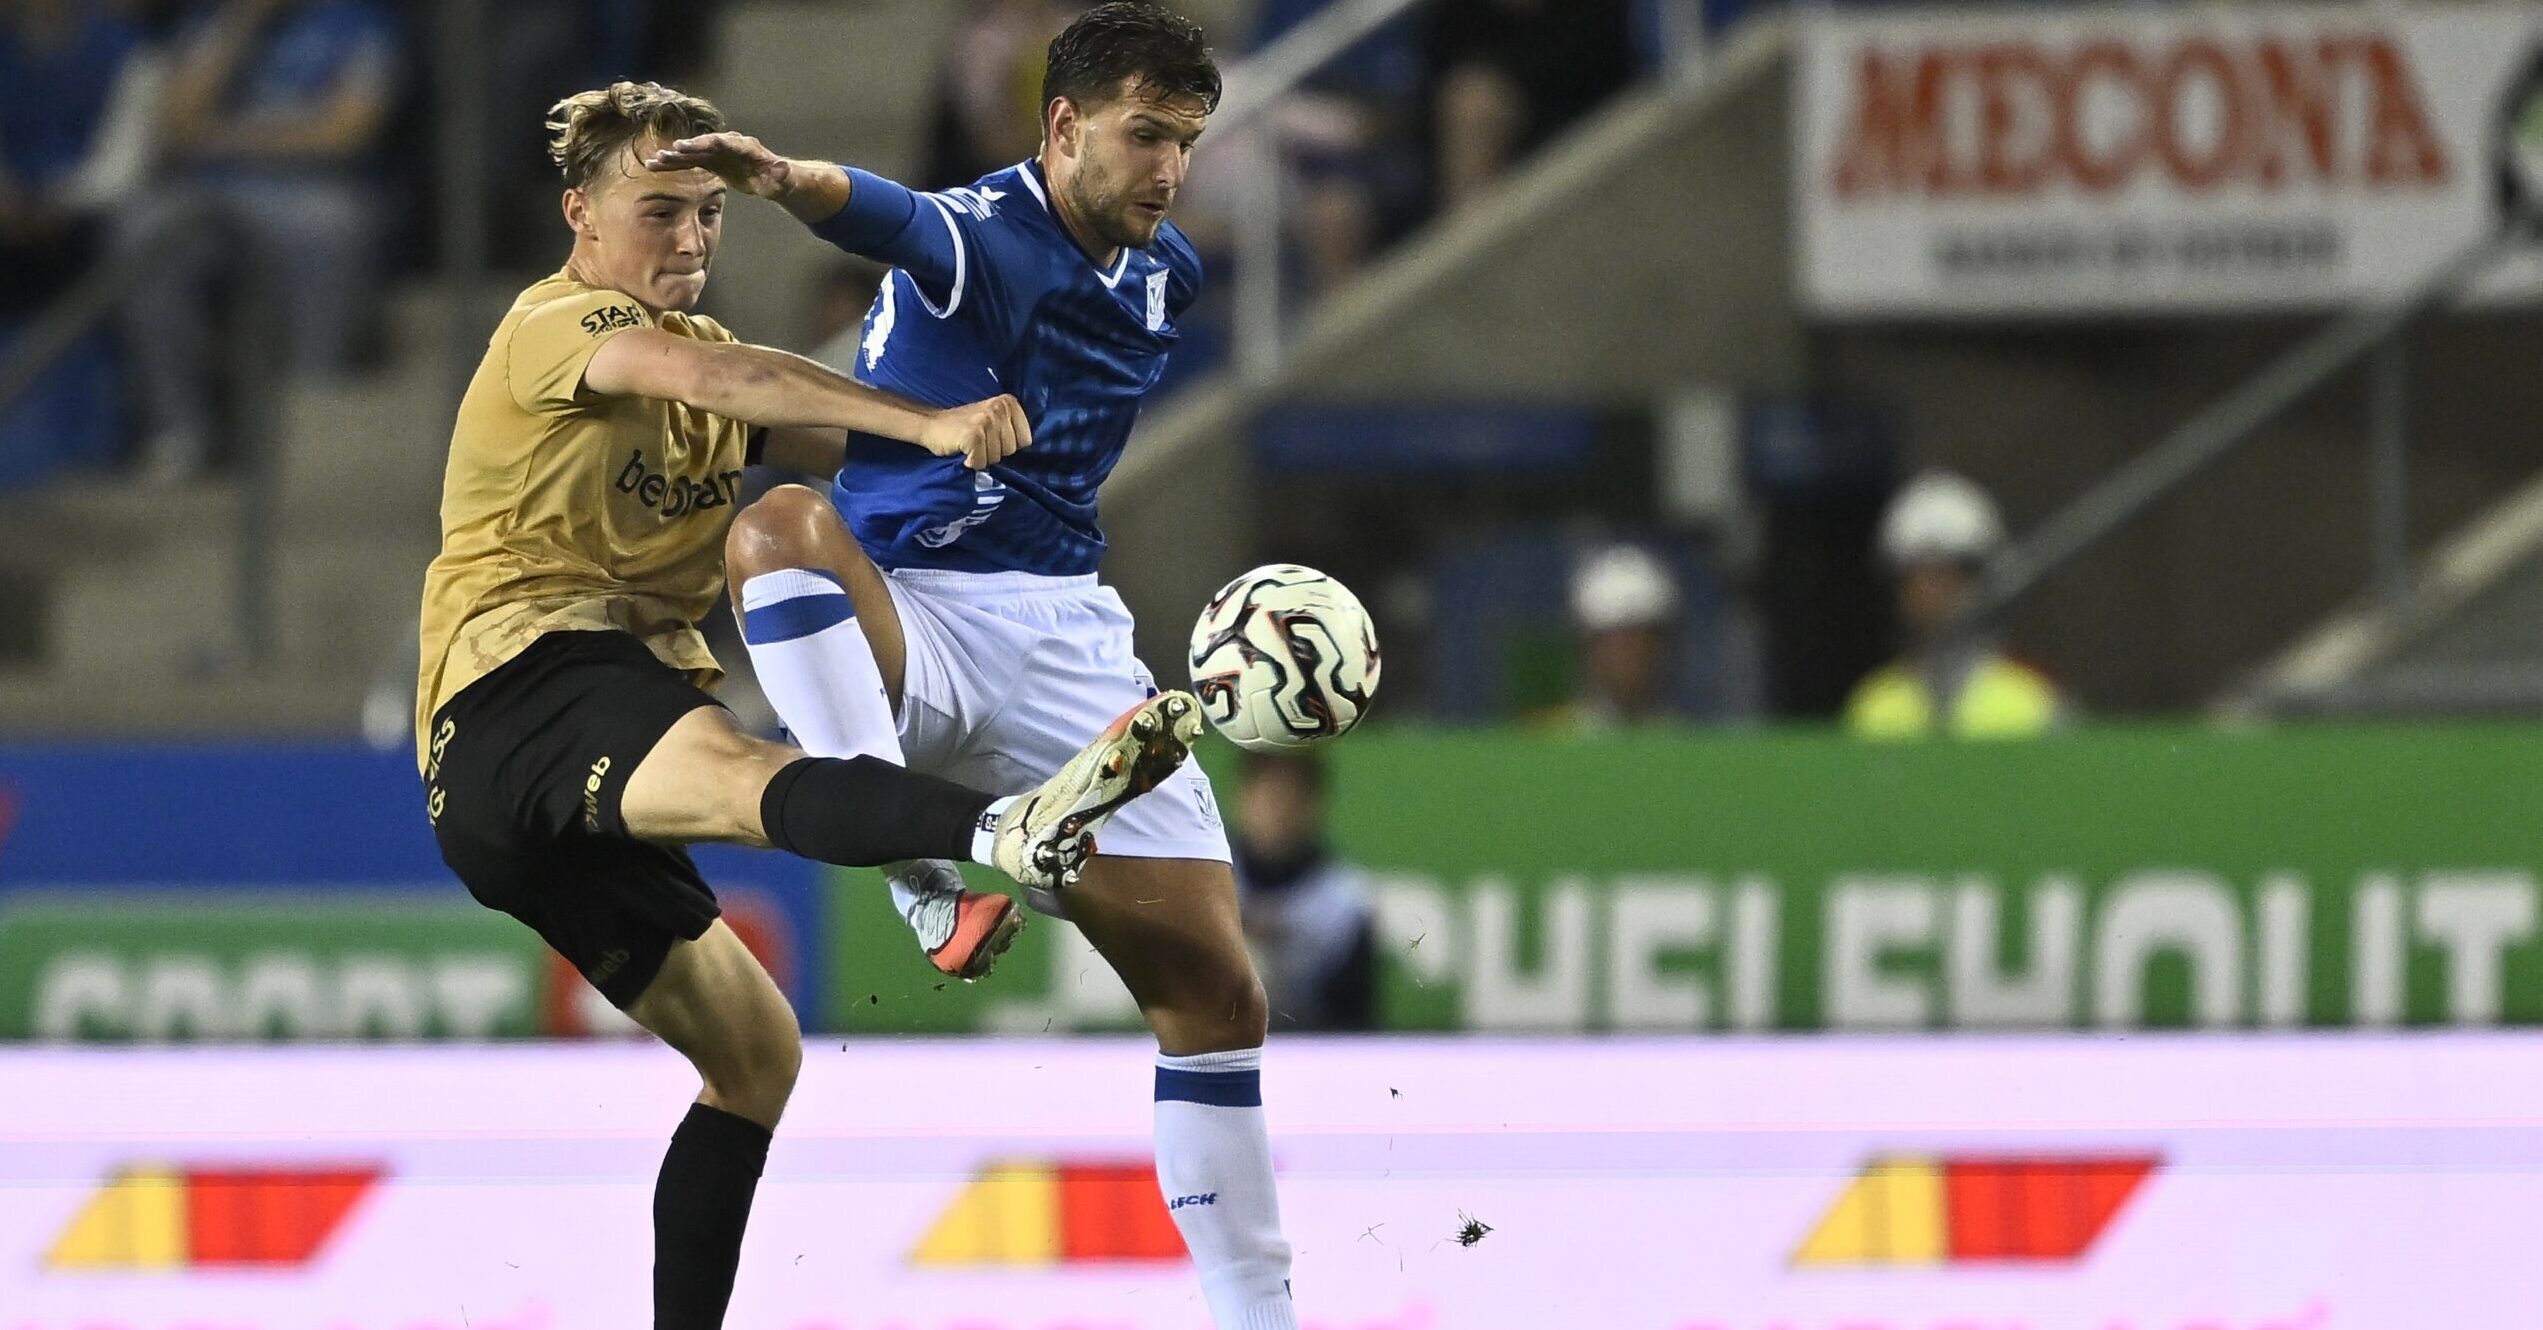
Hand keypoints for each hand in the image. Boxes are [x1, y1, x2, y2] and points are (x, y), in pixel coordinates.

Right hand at [646, 132, 791, 199]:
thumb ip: (780, 173)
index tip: (685, 146)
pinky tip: (654, 167)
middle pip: (703, 145)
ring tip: (654, 162)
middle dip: (684, 149)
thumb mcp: (782, 179)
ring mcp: (717, 152)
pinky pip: (689, 162)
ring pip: (692, 153)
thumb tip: (782, 167)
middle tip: (665, 152)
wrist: (773, 178)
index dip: (703, 143)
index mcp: (743, 146)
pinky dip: (674, 165)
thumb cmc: (780, 179)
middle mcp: (727, 145)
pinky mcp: (710, 161)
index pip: (721, 142)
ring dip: (674, 158)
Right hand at [918, 395, 1031, 470]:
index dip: (1009, 446)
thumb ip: (1012, 429)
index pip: (1025, 440)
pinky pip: (982, 462)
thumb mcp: (994, 419)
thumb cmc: (965, 426)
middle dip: (995, 452)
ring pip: (997, 458)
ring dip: (982, 457)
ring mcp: (986, 420)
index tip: (992, 438)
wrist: (932, 425)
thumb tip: (1035, 455)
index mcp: (1009, 402)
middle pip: (1012, 450)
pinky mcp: (973, 435)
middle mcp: (1000, 408)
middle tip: (978, 442)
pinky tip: (963, 450)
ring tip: (970, 445)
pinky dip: (971, 462)